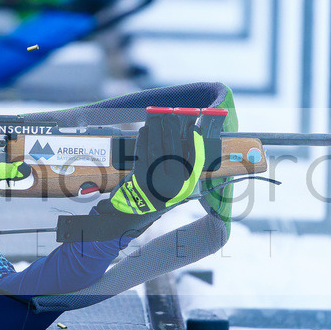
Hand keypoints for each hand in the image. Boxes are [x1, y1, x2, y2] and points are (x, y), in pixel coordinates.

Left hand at [95, 109, 203, 233]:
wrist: (135, 212)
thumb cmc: (157, 192)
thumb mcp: (175, 185)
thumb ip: (182, 165)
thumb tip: (184, 136)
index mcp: (186, 186)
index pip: (195, 160)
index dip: (195, 142)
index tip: (193, 128)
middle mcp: (173, 185)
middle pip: (175, 151)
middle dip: (172, 131)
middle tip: (170, 117)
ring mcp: (156, 182)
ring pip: (157, 150)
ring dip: (156, 131)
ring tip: (156, 119)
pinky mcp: (140, 178)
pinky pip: (142, 153)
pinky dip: (143, 140)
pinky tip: (144, 131)